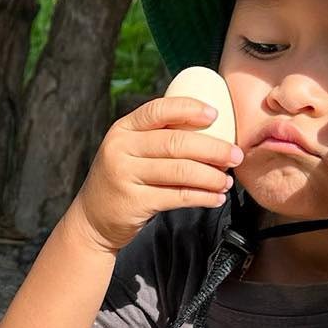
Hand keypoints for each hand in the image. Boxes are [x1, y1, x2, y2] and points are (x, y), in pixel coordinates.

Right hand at [70, 94, 243, 253]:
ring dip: (211, 176)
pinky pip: (177, 196)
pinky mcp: (134, 202)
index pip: (158, 110)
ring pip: (180, 171)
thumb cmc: (123, 179)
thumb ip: (157, 137)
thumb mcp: (129, 150)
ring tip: (226, 180)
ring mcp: (125, 176)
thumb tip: (210, 125)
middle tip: (235, 155)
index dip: (188, 109)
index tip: (215, 114)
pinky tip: (215, 197)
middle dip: (213, 148)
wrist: (92, 219)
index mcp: (123, 129)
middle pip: (176, 143)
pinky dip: (202, 197)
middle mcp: (121, 149)